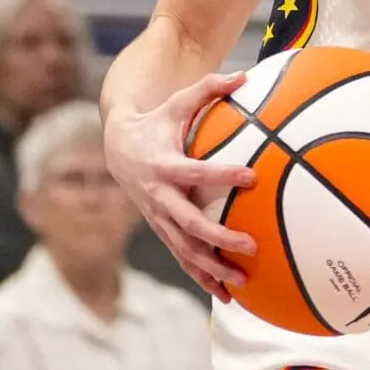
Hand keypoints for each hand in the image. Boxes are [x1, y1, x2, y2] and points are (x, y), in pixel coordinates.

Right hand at [103, 73, 257, 299]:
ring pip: (185, 249)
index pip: (196, 172)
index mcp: (164, 165)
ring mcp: (159, 218)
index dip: (222, 174)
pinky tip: (227, 295)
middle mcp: (159, 196)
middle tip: (251, 245)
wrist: (118, 147)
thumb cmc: (157, 122)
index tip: (252, 175)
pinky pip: (182, 258)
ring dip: (211, 267)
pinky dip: (202, 277)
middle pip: (189, 223)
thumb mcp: (178, 102)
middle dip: (218, 238)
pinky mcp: (162, 230)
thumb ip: (210, 88)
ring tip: (243, 280)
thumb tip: (245, 74)